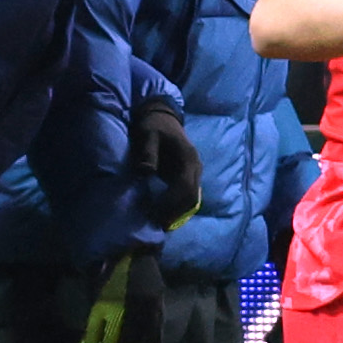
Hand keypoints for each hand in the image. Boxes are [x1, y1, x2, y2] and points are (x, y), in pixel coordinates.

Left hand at [135, 104, 203, 224]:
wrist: (162, 117)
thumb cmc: (154, 126)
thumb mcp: (148, 134)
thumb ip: (148, 153)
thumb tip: (146, 172)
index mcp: (188, 158)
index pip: (185, 187)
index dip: (172, 203)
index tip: (156, 214)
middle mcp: (195, 167)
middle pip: (192, 197)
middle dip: (176, 212)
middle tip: (157, 225)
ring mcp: (194, 173)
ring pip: (192, 199)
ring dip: (178, 212)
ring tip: (160, 223)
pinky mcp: (187, 176)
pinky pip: (187, 196)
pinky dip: (178, 207)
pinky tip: (164, 214)